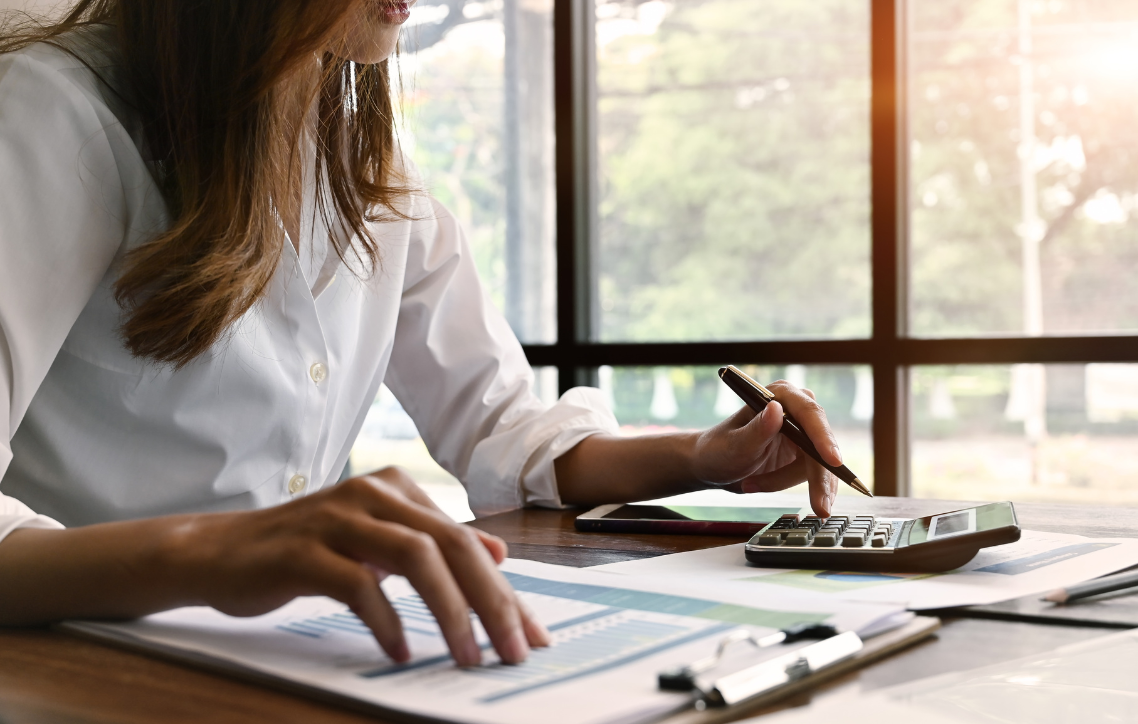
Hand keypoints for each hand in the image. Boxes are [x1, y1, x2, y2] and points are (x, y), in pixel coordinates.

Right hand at [165, 467, 549, 665]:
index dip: (505, 592)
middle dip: (491, 602)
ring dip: (448, 612)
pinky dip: (385, 621)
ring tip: (466, 656)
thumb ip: (433, 543)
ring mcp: (337, 518)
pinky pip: (357, 584)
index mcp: (397, 490)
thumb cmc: (306, 551)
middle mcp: (373, 494)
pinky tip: (398, 652)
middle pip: (451, 545)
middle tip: (512, 652)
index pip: (466, 542)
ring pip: (415, 557)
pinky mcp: (302, 550)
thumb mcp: (377, 541)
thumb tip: (496, 552)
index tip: (531, 636)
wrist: (217, 551)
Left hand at [690, 380, 842, 515]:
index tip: (833, 460)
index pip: (809, 414)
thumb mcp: (734, 445)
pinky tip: (763, 486)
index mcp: (779, 395)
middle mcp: (795, 410)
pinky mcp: (804, 453)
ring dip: (787, 481)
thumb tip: (776, 409)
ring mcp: (802, 432)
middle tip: (820, 507)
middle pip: (821, 444)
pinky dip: (794, 487)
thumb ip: (757, 429)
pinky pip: (814, 475)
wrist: (713, 466)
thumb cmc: (718, 450)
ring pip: (818, 464)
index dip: (823, 437)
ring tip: (753, 484)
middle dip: (818, 477)